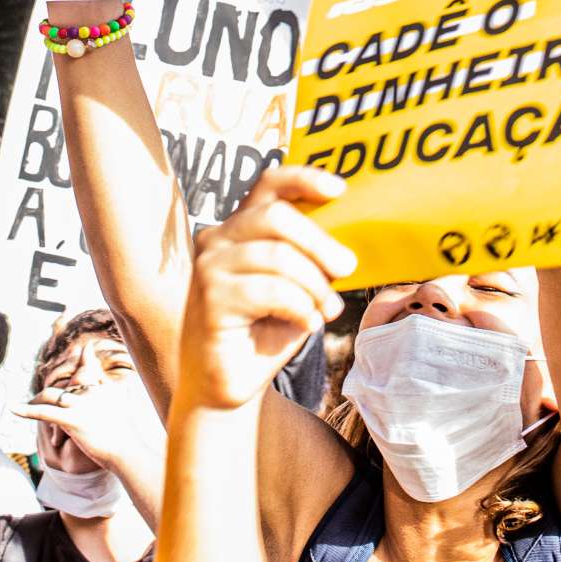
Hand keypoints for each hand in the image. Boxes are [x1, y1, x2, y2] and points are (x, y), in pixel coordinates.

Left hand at [15, 372, 162, 472]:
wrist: (124, 449)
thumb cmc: (123, 434)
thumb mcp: (121, 408)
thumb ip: (111, 393)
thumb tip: (106, 384)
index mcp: (102, 388)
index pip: (90, 368)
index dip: (86, 358)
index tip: (84, 348)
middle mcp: (90, 392)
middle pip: (65, 385)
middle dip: (50, 391)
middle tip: (39, 397)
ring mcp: (79, 405)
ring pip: (51, 396)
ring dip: (36, 400)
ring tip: (26, 405)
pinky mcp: (70, 419)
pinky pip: (44, 412)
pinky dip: (26, 410)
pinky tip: (12, 409)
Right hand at [177, 166, 356, 410]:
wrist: (228, 383)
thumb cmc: (265, 329)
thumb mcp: (297, 285)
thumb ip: (312, 258)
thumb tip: (352, 244)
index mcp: (240, 227)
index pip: (268, 184)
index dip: (303, 179)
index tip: (338, 190)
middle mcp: (217, 238)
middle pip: (277, 217)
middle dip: (321, 243)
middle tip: (347, 268)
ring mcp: (208, 267)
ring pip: (278, 256)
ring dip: (314, 286)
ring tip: (326, 310)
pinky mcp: (210, 298)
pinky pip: (271, 290)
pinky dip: (300, 307)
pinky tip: (306, 324)